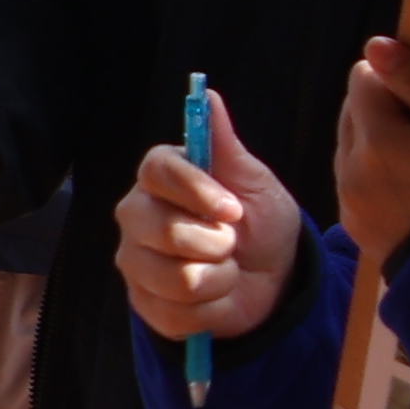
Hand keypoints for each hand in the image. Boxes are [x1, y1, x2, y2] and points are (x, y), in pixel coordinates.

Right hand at [115, 87, 305, 349]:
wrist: (274, 280)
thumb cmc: (262, 223)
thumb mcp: (255, 182)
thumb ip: (226, 145)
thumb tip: (208, 95)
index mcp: (159, 179)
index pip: (156, 171)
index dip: (196, 191)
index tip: (233, 209)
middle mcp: (136, 216)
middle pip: (160, 228)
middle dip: (214, 243)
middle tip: (233, 242)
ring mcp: (135, 262)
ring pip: (174, 277)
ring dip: (220, 279)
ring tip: (228, 271)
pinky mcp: (143, 304)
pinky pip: (176, 314)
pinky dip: (212, 310)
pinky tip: (216, 298)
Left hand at [334, 37, 409, 270]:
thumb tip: (376, 45)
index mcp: (378, 139)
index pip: (365, 78)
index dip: (402, 82)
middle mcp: (351, 170)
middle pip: (353, 111)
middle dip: (387, 109)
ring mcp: (350, 202)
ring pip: (351, 146)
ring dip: (380, 142)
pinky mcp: (356, 229)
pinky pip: (354, 182)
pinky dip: (377, 175)